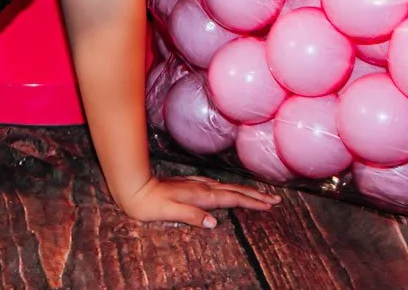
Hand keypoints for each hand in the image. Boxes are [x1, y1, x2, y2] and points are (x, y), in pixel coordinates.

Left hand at [114, 173, 279, 228]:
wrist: (132, 186)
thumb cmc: (148, 203)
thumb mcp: (169, 212)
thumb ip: (192, 216)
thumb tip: (214, 222)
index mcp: (200, 195)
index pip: (232, 198)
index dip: (252, 202)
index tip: (270, 205)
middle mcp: (200, 187)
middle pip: (234, 190)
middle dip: (255, 195)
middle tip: (275, 199)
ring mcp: (195, 184)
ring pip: (226, 187)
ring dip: (245, 191)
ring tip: (259, 195)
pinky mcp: (189, 185)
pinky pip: (216, 186)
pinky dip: (229, 188)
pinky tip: (228, 189)